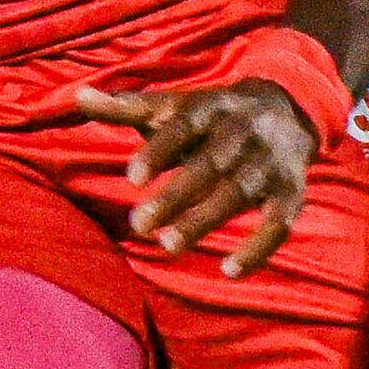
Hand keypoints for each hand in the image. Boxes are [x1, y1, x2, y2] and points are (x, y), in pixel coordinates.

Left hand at [75, 77, 314, 277]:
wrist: (287, 106)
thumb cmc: (208, 115)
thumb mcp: (171, 106)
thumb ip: (125, 107)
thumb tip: (77, 97)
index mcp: (210, 108)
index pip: (182, 128)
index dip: (159, 152)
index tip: (131, 179)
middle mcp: (244, 132)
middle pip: (210, 165)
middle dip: (176, 196)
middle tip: (139, 225)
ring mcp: (270, 163)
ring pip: (239, 194)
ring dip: (206, 221)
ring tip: (168, 246)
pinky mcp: (291, 191)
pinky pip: (279, 223)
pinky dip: (258, 248)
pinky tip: (229, 272)